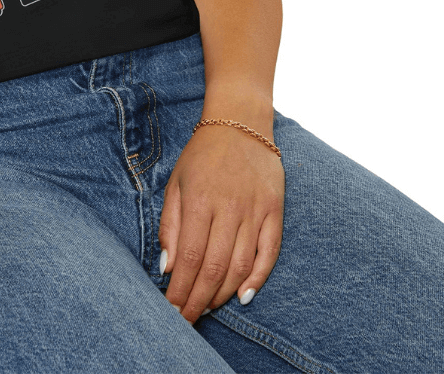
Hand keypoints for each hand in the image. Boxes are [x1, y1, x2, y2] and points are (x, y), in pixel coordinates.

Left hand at [159, 122, 284, 323]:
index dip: (181, 290)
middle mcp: (230, 207)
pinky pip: (269, 252)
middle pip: (214, 268)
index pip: (189, 258)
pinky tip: (243, 296)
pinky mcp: (275, 210)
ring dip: (223, 293)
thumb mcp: (176, 184)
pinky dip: (258, 278)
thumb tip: (168, 267)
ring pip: (241, 265)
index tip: (172, 310)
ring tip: (208, 308)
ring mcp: (255, 209)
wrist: (241, 123)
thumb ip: (170, 226)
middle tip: (188, 319)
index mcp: (200, 201)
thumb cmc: (202, 156)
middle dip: (199, 300)